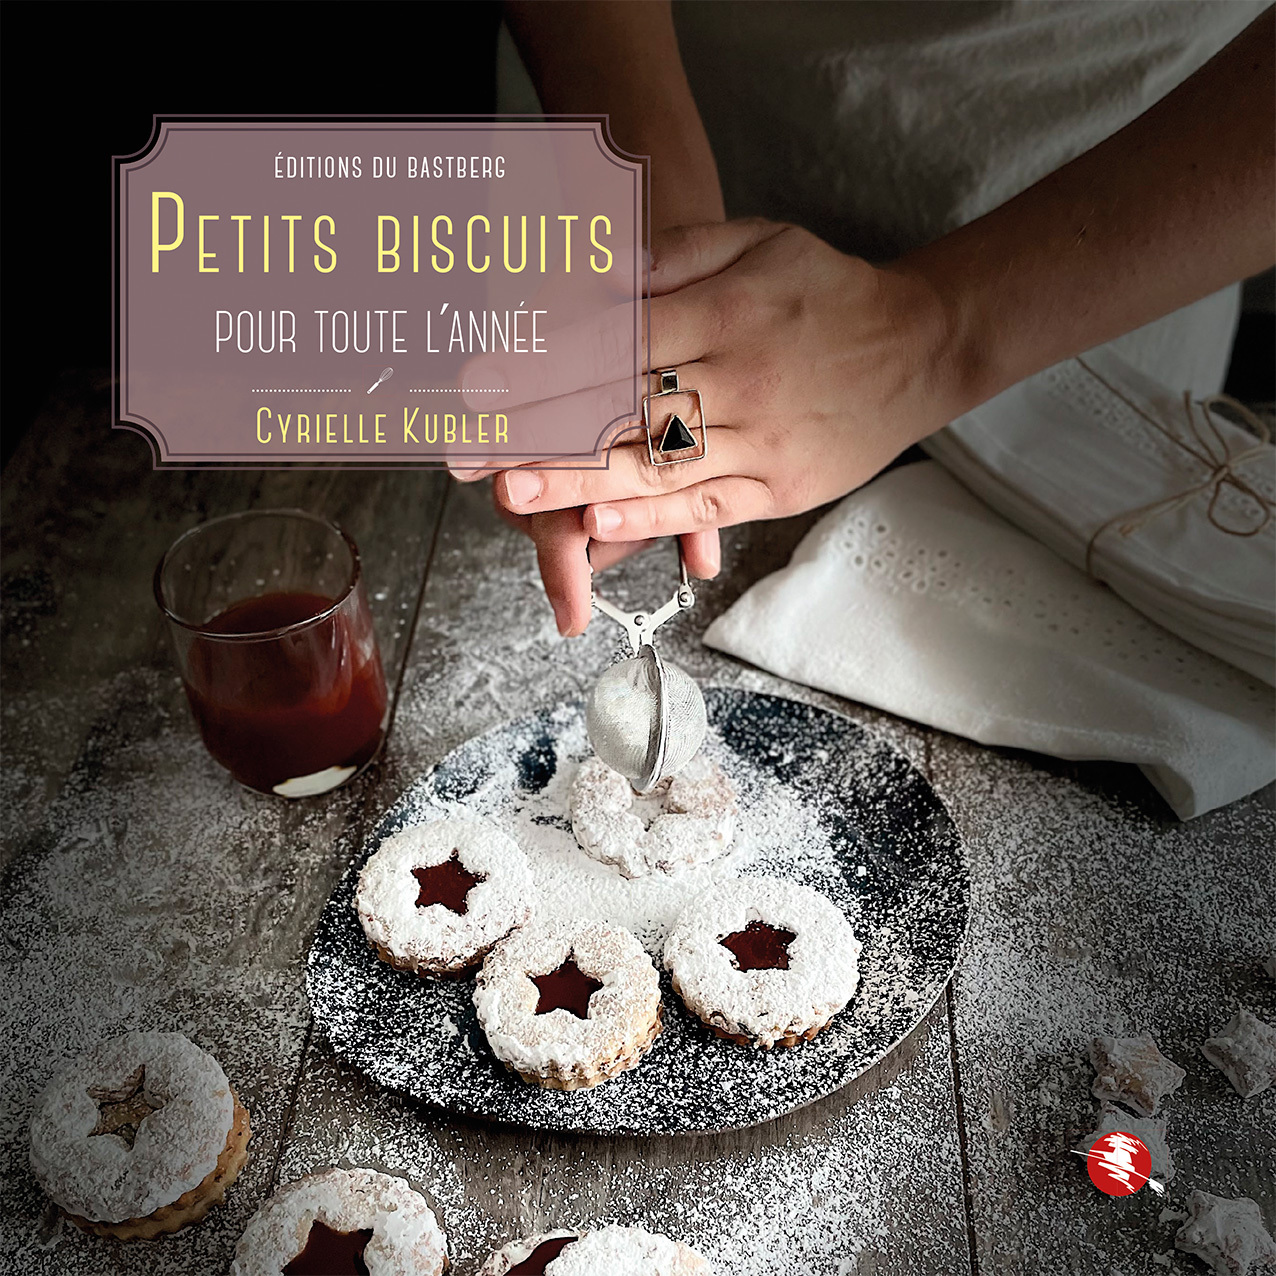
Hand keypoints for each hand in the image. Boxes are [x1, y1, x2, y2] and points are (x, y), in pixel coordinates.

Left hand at [479, 218, 965, 633]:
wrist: (919, 347)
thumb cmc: (827, 291)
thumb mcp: (760, 242)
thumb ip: (677, 255)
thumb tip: (596, 269)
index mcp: (729, 311)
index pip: (618, 338)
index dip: (544, 360)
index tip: (480, 377)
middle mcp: (742, 378)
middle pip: (623, 405)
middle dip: (536, 428)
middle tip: (465, 448)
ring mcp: (762, 440)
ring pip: (656, 464)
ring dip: (577, 480)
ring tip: (510, 494)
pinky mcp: (778, 490)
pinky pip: (707, 507)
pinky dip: (652, 519)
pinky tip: (599, 526)